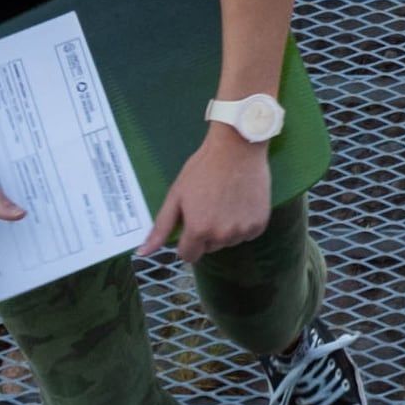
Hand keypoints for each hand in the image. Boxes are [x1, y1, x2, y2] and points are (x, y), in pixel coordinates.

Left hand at [143, 127, 271, 259]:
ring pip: (229, 241)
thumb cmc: (203, 169)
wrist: (237, 148)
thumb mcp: (176, 195)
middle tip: (210, 206)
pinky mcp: (260, 224)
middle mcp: (222, 236)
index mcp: (198, 230)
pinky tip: (240, 203)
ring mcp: (243, 231)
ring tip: (226, 202)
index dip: (187, 240)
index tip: (192, 223)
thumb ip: (161, 227)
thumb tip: (144, 252)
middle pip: (209, 247)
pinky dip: (244, 224)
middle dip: (207, 233)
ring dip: (226, 229)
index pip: (189, 255)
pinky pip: (248, 234)